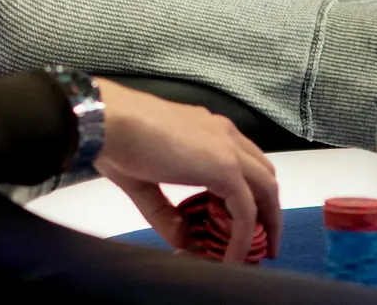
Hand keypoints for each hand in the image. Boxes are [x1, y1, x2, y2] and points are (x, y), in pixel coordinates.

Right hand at [92, 79, 280, 263]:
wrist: (108, 121)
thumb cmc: (116, 139)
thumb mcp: (143, 181)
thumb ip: (166, 212)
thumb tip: (184, 240)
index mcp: (205, 128)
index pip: (242, 160)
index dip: (247, 190)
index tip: (242, 219)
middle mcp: (222, 133)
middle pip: (263, 174)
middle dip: (268, 208)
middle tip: (262, 239)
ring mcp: (227, 148)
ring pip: (266, 190)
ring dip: (267, 222)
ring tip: (259, 251)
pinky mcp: (225, 168)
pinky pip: (247, 210)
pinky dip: (244, 236)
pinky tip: (232, 256)